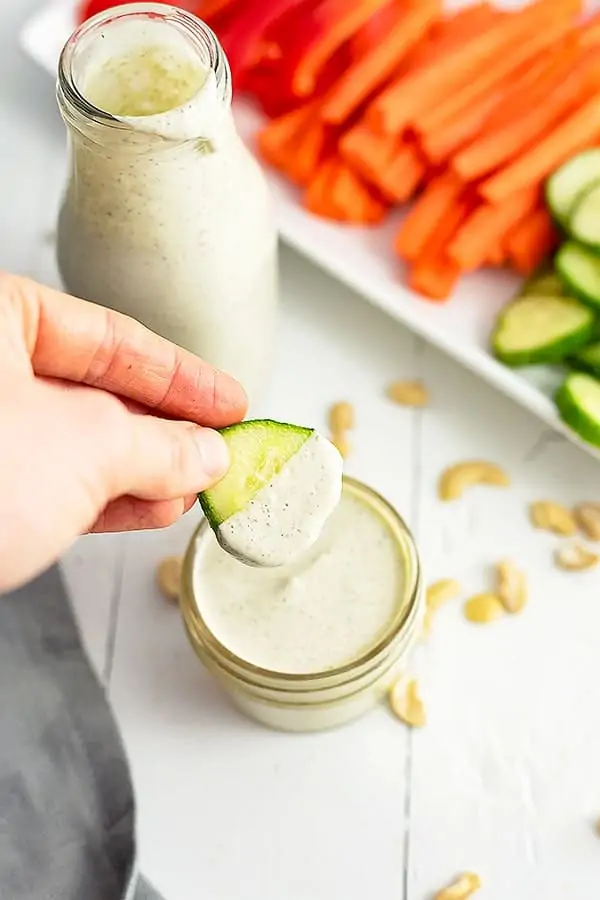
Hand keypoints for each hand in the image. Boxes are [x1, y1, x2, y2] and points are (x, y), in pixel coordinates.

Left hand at [0, 272, 246, 591]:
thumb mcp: (82, 448)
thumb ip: (157, 444)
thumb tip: (204, 451)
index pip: (108, 336)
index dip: (181, 374)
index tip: (227, 401)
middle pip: (92, 390)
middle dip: (164, 427)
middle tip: (218, 449)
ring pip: (71, 442)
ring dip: (140, 470)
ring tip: (193, 487)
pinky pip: (46, 482)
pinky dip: (101, 498)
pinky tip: (148, 510)